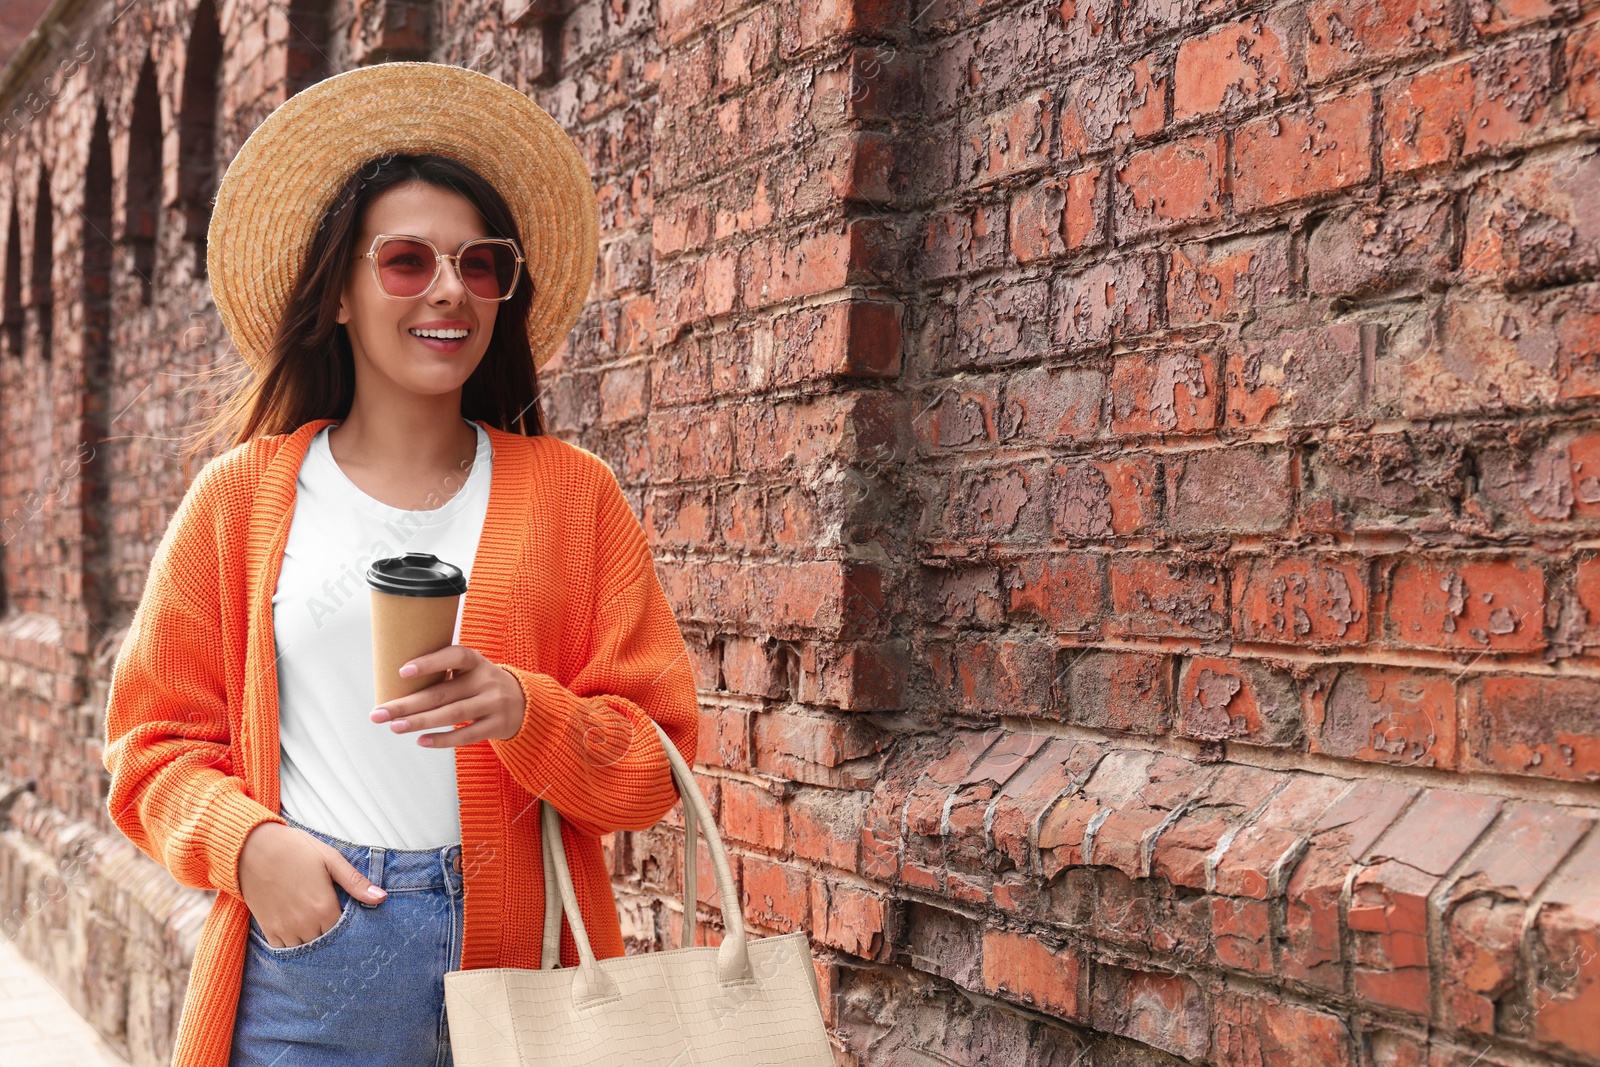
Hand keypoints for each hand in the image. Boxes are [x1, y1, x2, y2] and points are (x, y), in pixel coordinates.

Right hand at [239, 821, 386, 947]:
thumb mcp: (330, 860)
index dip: (350, 926)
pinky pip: (285, 949)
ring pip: (307, 949)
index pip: (345, 932)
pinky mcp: (268, 930)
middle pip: (327, 943)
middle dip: (334, 935)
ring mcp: (285, 929)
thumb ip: (356, 882)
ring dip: (314, 940)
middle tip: (335, 923)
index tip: (351, 918)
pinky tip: (300, 931)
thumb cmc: (295, 850)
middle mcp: (305, 924)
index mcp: (323, 908)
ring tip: (318, 925)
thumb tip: (381, 898)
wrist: (252, 848)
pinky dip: (294, 945)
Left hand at [369, 644, 526, 747]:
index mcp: (477, 662)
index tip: (402, 672)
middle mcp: (486, 681)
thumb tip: (396, 684)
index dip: (430, 662)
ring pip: (452, 715)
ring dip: (420, 722)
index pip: (454, 656)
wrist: (526, 703)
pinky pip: (466, 735)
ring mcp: (493, 704)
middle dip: (407, 704)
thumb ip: (445, 673)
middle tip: (379, 713)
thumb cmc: (483, 685)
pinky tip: (421, 741)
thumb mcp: (472, 670)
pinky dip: (442, 740)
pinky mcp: (496, 726)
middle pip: (442, 693)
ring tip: (394, 727)